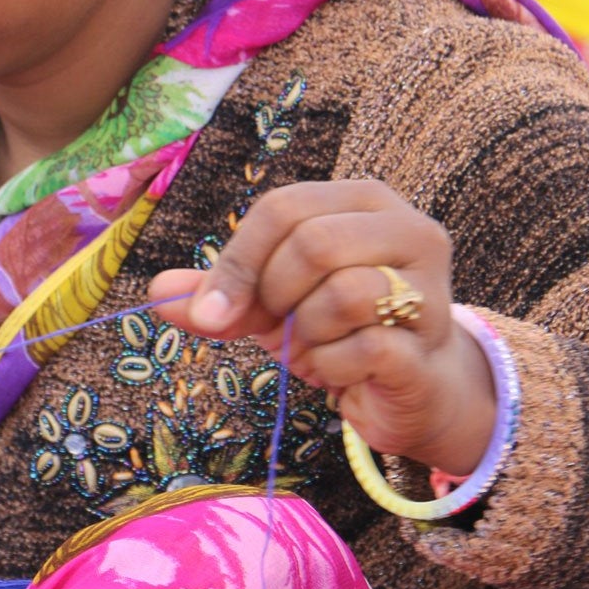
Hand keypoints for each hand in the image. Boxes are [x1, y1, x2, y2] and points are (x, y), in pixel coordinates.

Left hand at [148, 181, 495, 475]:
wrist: (405, 387)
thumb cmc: (335, 328)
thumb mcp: (267, 304)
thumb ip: (215, 293)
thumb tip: (156, 293)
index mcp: (363, 200)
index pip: (282, 208)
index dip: (238, 262)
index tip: (214, 311)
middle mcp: (407, 228)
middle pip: (313, 243)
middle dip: (274, 297)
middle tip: (277, 328)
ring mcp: (429, 283)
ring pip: (343, 293)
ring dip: (306, 334)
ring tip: (314, 347)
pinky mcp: (432, 339)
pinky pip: (365, 346)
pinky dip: (333, 366)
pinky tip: (341, 371)